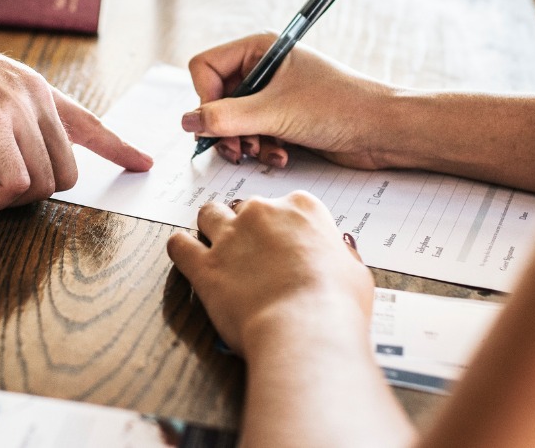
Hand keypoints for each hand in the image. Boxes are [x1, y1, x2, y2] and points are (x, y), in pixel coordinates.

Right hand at [0, 0, 153, 209]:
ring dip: (6, 197)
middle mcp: (32, 93)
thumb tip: (8, 165)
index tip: (143, 162)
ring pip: (44, 180)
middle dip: (31, 192)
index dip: (118, 147)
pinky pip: (16, 181)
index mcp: (32, 86)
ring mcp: (14, 105)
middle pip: (66, 169)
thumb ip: (1, 125)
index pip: (89, 121)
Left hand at [166, 193, 372, 355]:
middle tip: (255, 255)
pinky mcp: (204, 264)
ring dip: (212, 227)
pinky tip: (187, 255)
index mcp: (302, 208)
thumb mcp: (355, 273)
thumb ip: (341, 254)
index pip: (288, 205)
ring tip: (218, 247)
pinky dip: (181, 247)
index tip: (287, 246)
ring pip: (209, 214)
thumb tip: (338, 250)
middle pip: (247, 208)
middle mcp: (262, 212)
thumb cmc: (337, 305)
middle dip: (249, 228)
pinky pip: (179, 244)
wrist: (305, 329)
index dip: (286, 228)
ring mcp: (230, 236)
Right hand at [182, 34, 392, 168]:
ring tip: (265, 153)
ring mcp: (274, 96)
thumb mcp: (274, 112)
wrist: (384, 130)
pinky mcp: (285, 120)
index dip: (205, 98)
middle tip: (239, 149)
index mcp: (260, 49)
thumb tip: (187, 122)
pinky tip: (282, 156)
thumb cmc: (339, 106)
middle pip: (216, 99)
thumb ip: (225, 118)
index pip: (205, 68)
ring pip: (233, 122)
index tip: (216, 122)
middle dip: (226, 128)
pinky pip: (254, 136)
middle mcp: (263, 69)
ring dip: (245, 143)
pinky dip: (263, 149)